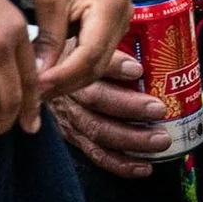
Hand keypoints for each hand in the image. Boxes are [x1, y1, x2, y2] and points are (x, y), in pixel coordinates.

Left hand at [25, 0, 128, 98]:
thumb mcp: (48, 0)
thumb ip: (48, 40)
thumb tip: (37, 79)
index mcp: (111, 9)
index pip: (90, 56)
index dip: (62, 77)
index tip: (34, 88)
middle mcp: (123, 19)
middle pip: (96, 66)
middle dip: (65, 83)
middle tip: (32, 95)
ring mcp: (119, 23)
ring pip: (96, 65)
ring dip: (68, 79)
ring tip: (37, 88)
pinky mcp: (108, 26)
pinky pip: (93, 55)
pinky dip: (72, 68)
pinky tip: (50, 74)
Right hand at [45, 47, 170, 178]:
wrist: (42, 69)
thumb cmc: (78, 47)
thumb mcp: (88, 34)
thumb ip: (113, 37)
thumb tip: (157, 38)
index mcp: (74, 59)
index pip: (92, 62)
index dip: (115, 66)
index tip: (138, 69)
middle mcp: (69, 90)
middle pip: (97, 99)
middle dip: (130, 107)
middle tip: (159, 109)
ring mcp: (68, 116)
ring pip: (97, 130)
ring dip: (131, 138)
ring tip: (160, 140)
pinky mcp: (70, 135)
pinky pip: (95, 153)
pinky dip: (119, 163)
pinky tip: (143, 167)